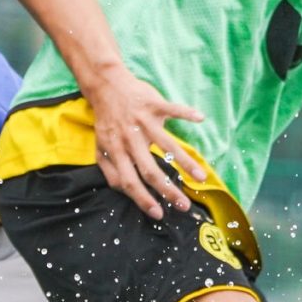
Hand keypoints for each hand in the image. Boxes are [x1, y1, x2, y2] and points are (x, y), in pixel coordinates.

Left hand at [88, 65, 208, 219]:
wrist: (105, 87)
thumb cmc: (106, 122)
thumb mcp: (100, 148)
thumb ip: (110, 170)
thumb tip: (124, 190)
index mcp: (117, 152)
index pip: (129, 181)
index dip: (142, 199)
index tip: (158, 214)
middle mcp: (130, 139)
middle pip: (150, 170)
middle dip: (168, 190)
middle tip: (184, 205)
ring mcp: (143, 121)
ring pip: (167, 145)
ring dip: (185, 162)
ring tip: (201, 178)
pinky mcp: (153, 105)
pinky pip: (172, 109)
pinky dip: (186, 113)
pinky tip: (200, 119)